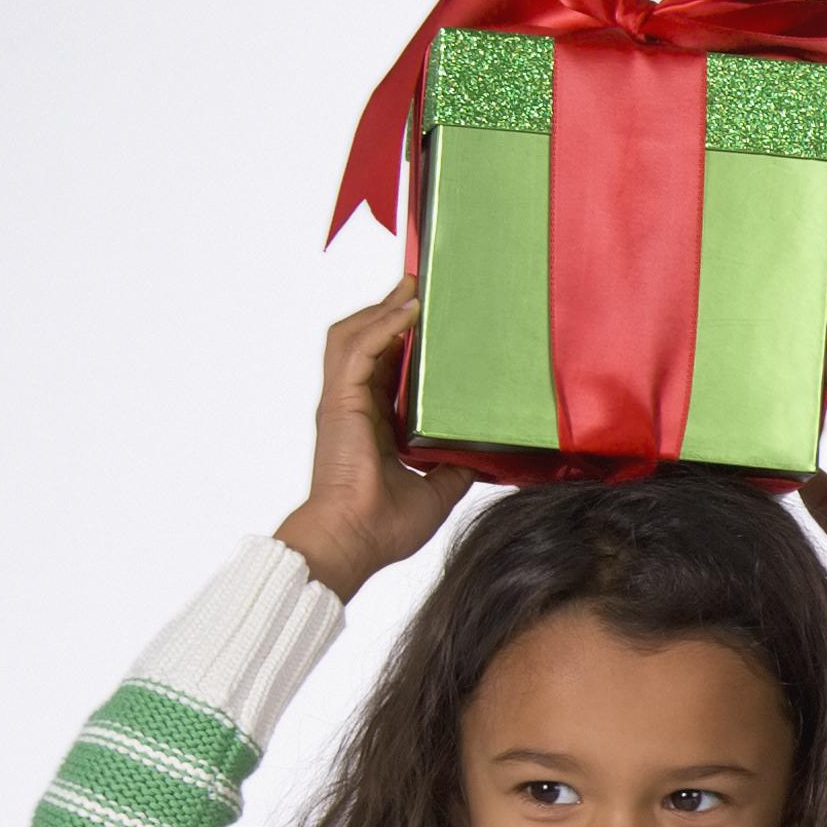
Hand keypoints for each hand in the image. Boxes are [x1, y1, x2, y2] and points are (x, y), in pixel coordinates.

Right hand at [274, 287, 476, 598]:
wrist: (356, 541)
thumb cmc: (385, 524)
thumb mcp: (438, 490)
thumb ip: (455, 467)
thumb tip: (485, 456)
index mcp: (371, 421)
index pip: (384, 364)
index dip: (399, 336)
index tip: (426, 315)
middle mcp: (354, 405)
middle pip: (366, 339)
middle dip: (389, 309)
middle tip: (419, 284)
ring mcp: (343, 401)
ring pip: (355, 336)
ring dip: (383, 308)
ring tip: (413, 287)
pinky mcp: (341, 403)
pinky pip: (359, 351)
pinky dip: (383, 327)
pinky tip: (408, 311)